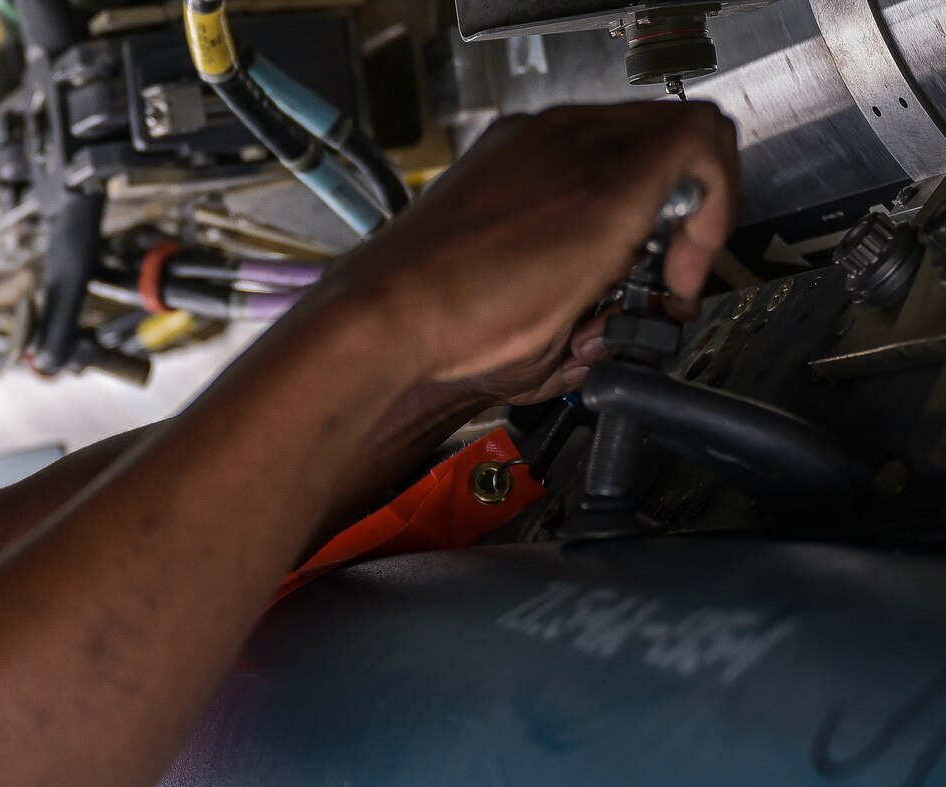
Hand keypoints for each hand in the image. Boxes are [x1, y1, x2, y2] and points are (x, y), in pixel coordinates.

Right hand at [313, 103, 738, 401]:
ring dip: (694, 215)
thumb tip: (608, 326)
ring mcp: (578, 147)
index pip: (616, 156)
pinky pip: (701, 145)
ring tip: (667, 287)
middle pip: (655, 141)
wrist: (390, 328)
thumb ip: (570, 303)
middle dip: (676, 215)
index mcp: (516, 162)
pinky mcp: (611, 176)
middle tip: (664, 283)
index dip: (650, 215)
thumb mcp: (511, 305)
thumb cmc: (429, 328)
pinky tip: (681, 273)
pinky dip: (717, 205)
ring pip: (683, 137)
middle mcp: (549, 140)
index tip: (647, 275)